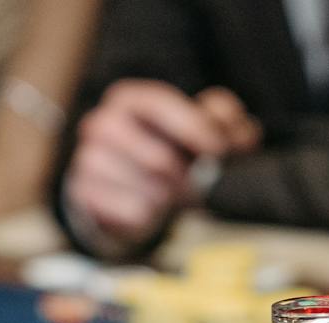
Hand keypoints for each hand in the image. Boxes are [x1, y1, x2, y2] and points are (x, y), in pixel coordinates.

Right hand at [65, 80, 260, 248]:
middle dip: (186, 179)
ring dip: (169, 199)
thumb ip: (222, 121)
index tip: (218, 150)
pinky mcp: (84, 193)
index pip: (162, 106)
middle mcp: (102, 124)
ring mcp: (88, 159)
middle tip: (196, 185)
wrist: (119, 189)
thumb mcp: (195, 128)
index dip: (195, 128)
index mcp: (130, 100)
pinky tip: (149, 207)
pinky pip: (132, 213)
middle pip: (159, 159)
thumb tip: (244, 133)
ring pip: (148, 191)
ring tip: (170, 194)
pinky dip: (150, 216)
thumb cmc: (162, 150)